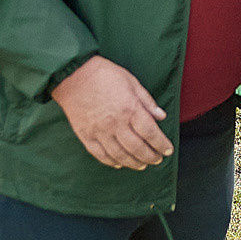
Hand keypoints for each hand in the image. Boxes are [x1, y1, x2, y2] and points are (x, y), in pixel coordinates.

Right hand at [51, 55, 171, 169]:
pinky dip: (112, 162)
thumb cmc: (104, 74)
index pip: (150, 133)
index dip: (161, 144)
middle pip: (137, 148)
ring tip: (142, 165)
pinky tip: (119, 164)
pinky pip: (100, 154)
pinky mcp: (86, 136)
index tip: (167, 150)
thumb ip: (147, 101)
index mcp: (130, 109)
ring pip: (120, 155)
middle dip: (151, 157)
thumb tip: (161, 116)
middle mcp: (116, 123)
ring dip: (134, 163)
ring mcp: (100, 132)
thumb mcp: (131, 81)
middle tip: (157, 160)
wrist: (73, 75)